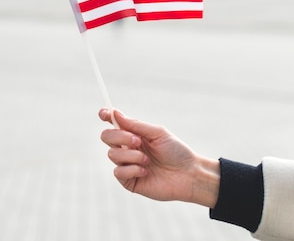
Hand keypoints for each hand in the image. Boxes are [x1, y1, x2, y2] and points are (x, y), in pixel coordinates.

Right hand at [99, 108, 219, 207]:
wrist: (188, 175)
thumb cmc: (176, 151)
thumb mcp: (157, 133)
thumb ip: (135, 124)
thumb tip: (114, 112)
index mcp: (133, 134)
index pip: (113, 124)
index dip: (105, 116)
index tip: (104, 113)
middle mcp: (127, 148)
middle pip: (106, 137)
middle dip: (119, 136)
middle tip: (137, 140)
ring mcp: (127, 164)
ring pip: (112, 154)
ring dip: (130, 155)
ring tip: (147, 159)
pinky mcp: (129, 181)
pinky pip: (118, 172)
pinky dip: (131, 169)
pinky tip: (145, 171)